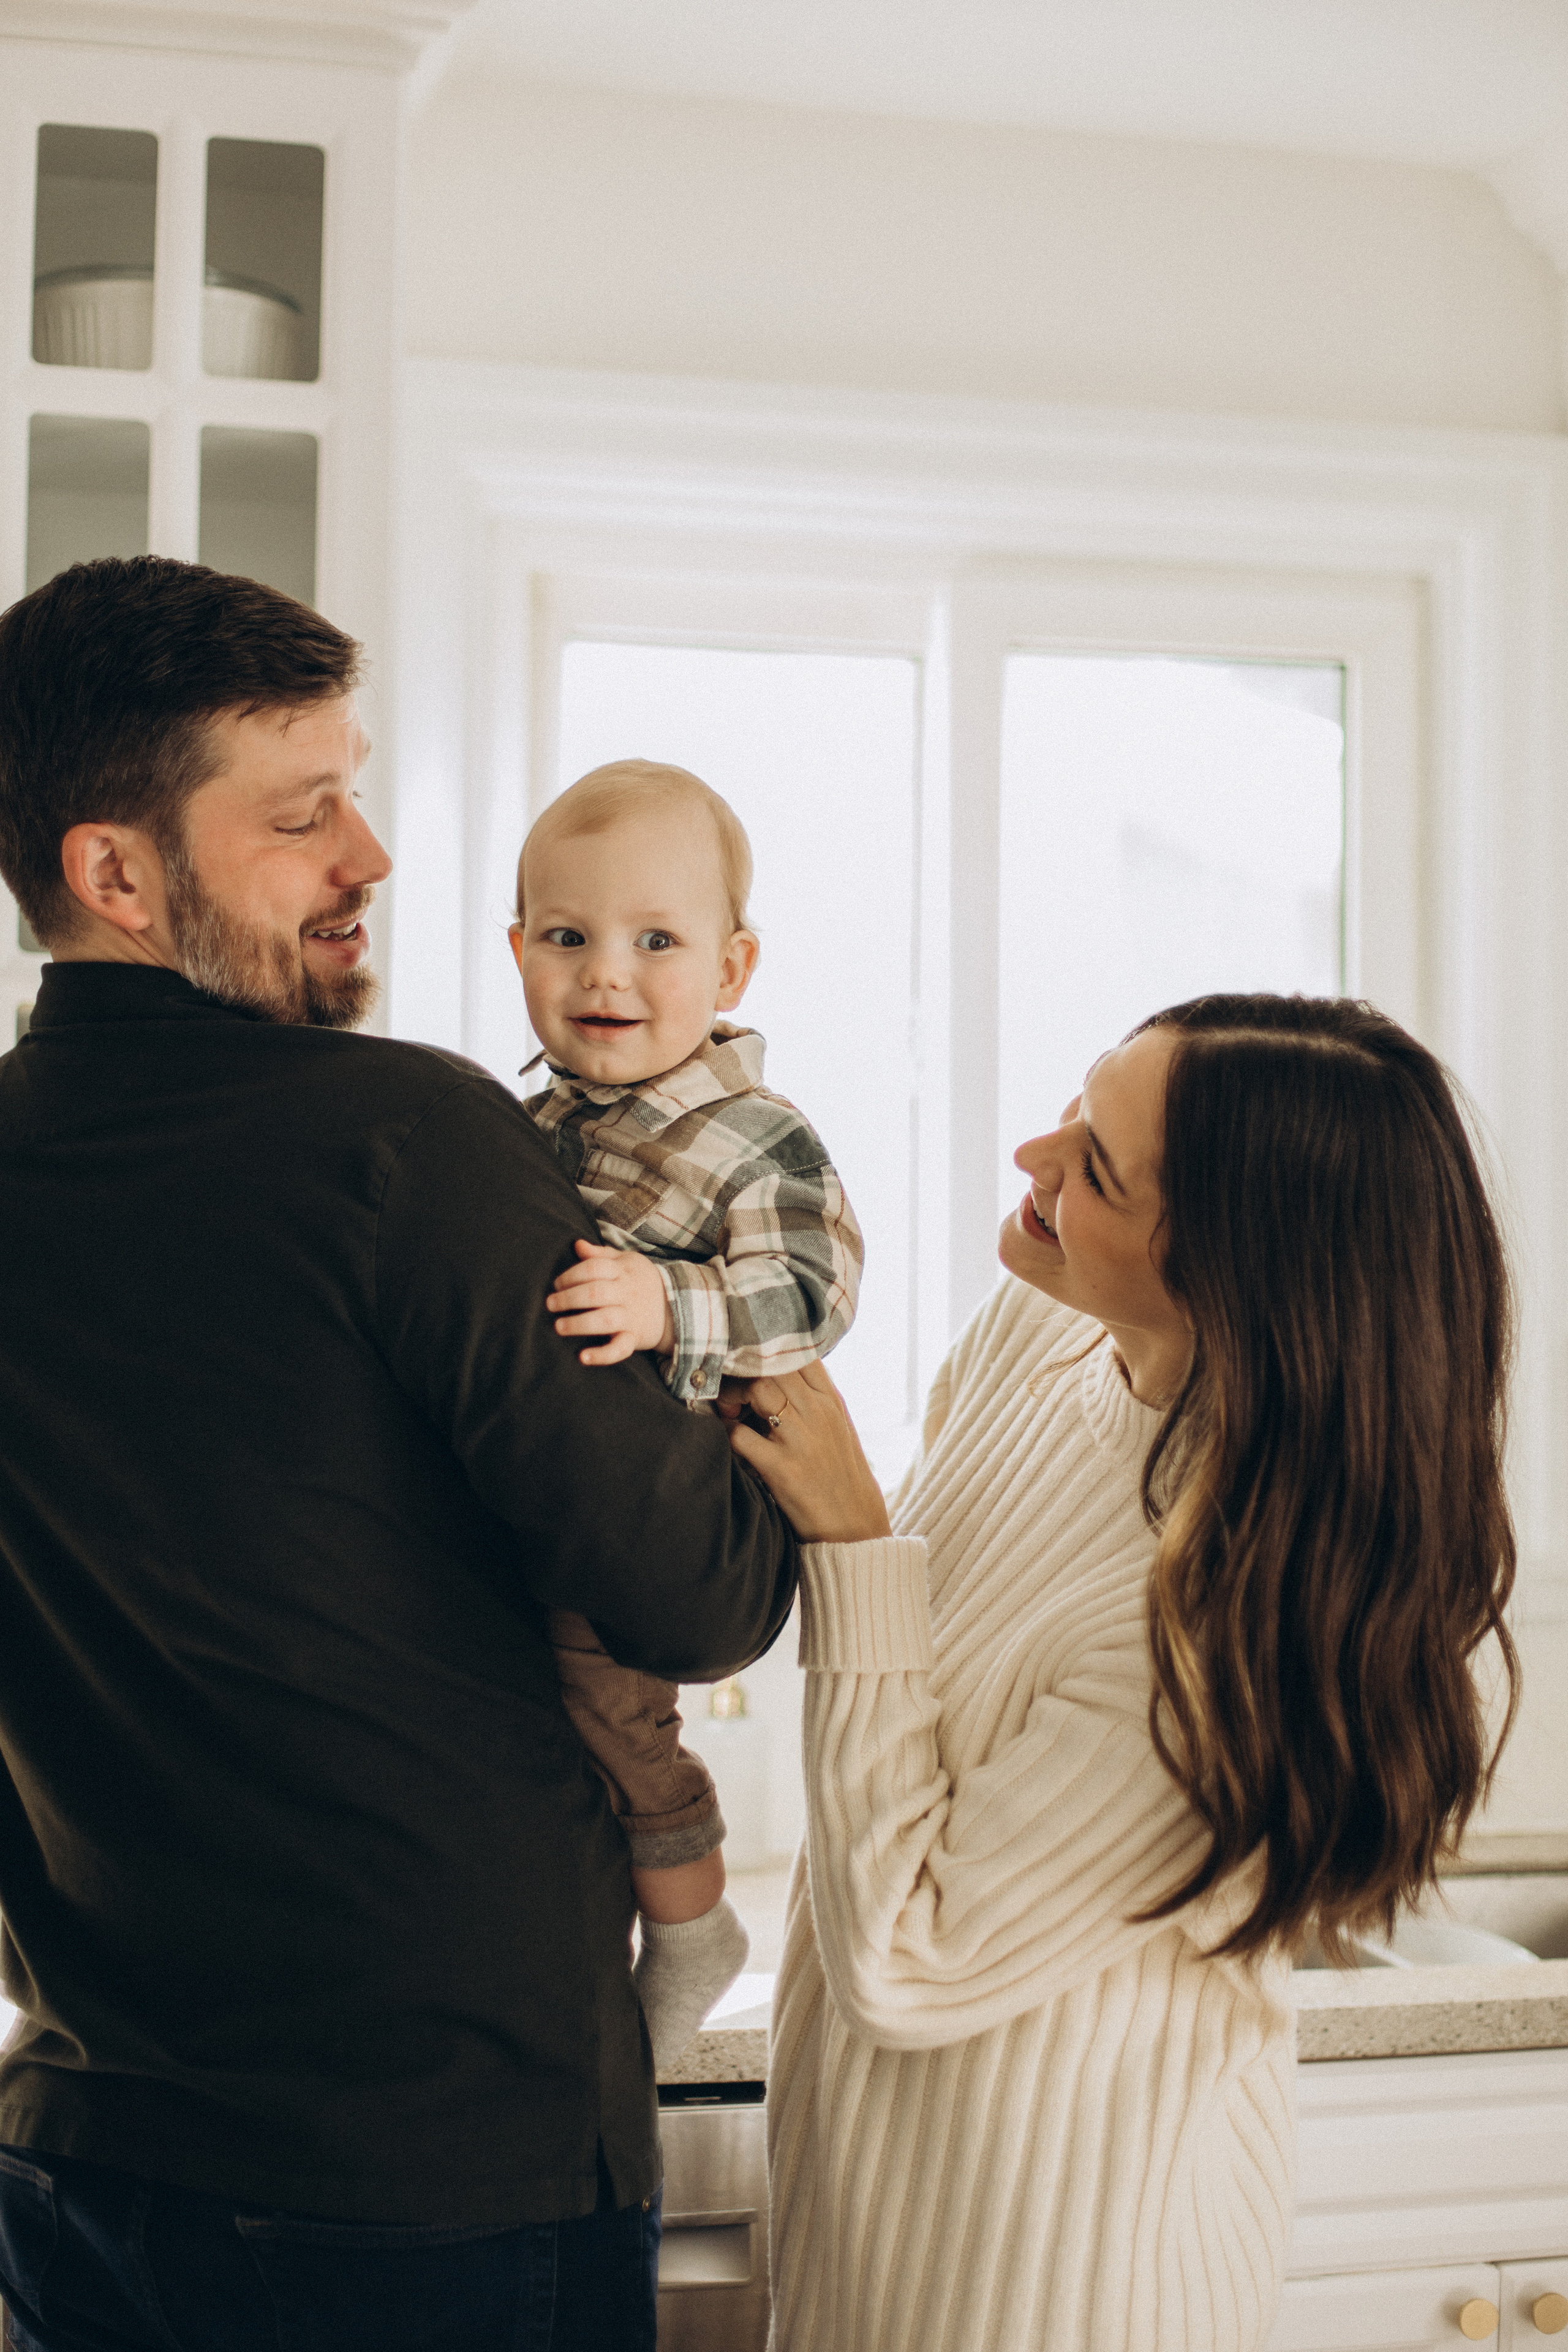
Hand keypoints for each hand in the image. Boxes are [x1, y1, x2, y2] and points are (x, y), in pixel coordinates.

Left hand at [547, 1239, 675, 1365]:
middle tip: (550, 1304)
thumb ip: (601, 1254)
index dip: (571, 1275)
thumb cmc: (642, 1280)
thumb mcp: (626, 1261)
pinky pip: (620, 1348)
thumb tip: (578, 1244)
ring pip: (605, 1320)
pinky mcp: (634, 1338)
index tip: (557, 1284)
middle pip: (595, 1293)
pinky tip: (584, 1357)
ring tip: (559, 1327)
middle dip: (569, 1299)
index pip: (594, 1269)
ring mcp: (631, 1317)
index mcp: (623, 1272)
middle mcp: (627, 1293)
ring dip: (579, 1324)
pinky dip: (602, 1355)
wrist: (676, 1305)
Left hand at [728, 1362, 892, 1542]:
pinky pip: (740, 1437)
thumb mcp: (837, 1427)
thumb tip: (779, 1369)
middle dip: (740, 1372)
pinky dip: (725, 1432)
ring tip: (727, 1412)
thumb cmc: (840, 1475)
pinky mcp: (782, 1469)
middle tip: (728, 1390)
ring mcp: (800, 1440)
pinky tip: (726, 1439)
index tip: (746, 1361)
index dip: (765, 1349)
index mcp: (830, 1400)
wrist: (855, 1529)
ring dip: (730, 1396)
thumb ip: (813, 1396)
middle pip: (770, 1365)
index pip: (797, 1351)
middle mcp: (818, 1413)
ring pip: (756, 1389)